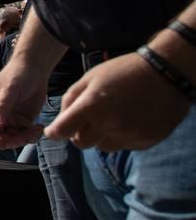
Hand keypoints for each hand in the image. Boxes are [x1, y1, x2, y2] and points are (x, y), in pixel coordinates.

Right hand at [0, 61, 48, 149]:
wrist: (35, 69)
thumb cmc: (18, 74)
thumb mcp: (9, 90)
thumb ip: (3, 108)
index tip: (2, 142)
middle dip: (11, 140)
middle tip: (25, 136)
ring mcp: (10, 119)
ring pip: (12, 138)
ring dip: (23, 139)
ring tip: (36, 129)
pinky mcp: (23, 122)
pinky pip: (25, 135)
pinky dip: (32, 136)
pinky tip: (39, 127)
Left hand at [45, 53, 189, 150]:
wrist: (166, 74)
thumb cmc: (124, 71)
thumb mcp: (91, 77)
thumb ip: (71, 99)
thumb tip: (60, 120)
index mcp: (92, 106)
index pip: (63, 130)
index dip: (55, 132)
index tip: (53, 131)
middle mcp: (109, 124)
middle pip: (81, 143)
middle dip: (79, 133)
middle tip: (87, 120)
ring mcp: (129, 135)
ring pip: (102, 147)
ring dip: (100, 136)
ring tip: (112, 117)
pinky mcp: (145, 141)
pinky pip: (123, 146)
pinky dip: (120, 137)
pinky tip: (128, 120)